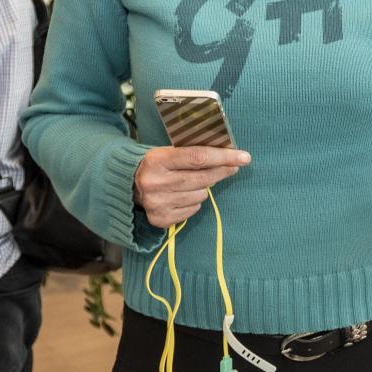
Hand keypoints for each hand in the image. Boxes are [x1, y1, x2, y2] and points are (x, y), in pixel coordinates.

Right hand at [135, 145, 249, 227]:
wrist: (127, 185)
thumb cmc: (157, 165)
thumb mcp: (167, 152)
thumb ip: (192, 153)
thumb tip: (229, 155)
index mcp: (156, 160)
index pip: (198, 157)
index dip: (224, 157)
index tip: (244, 157)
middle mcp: (155, 183)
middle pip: (202, 178)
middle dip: (222, 171)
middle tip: (233, 166)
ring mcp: (157, 203)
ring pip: (200, 195)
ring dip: (204, 188)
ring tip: (193, 182)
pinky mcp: (160, 219)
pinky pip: (193, 209)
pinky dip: (194, 202)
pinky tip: (183, 195)